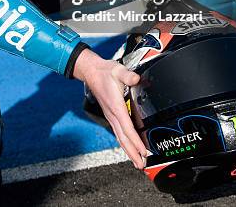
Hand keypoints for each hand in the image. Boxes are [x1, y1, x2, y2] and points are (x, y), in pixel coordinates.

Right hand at [73, 48, 146, 168]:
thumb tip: (137, 79)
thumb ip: (128, 76)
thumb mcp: (118, 70)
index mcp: (116, 106)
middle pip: (123, 138)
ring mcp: (110, 116)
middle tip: (142, 165)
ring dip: (129, 150)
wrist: (92, 72)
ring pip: (120, 137)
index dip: (136, 141)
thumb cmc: (105, 72)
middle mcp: (112, 114)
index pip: (127, 128)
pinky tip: (129, 147)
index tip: (143, 151)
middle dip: (132, 153)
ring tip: (137, 162)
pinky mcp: (111, 115)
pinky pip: (118, 132)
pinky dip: (125, 142)